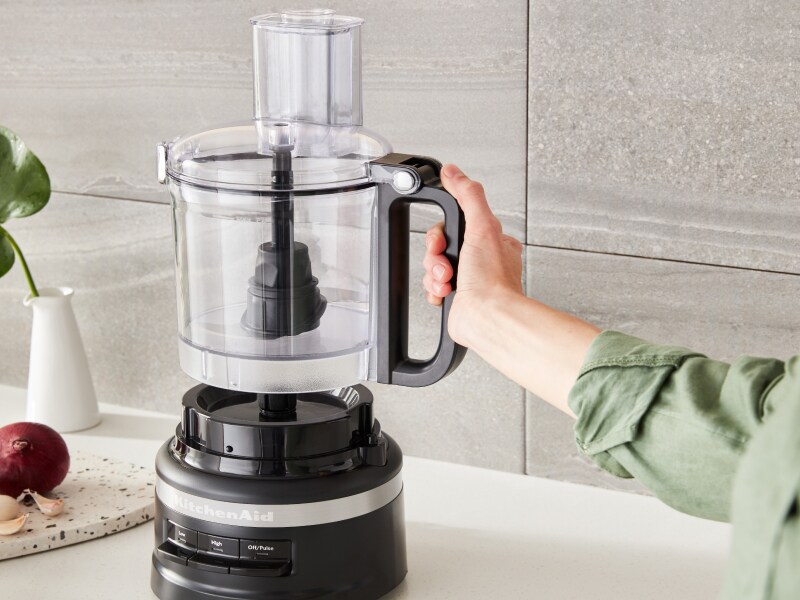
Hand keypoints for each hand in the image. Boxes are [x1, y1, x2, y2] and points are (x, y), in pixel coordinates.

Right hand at [423, 164, 523, 347]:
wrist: (487, 318)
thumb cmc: (492, 281)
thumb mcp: (483, 225)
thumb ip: (468, 195)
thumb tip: (454, 172)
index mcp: (491, 241)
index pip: (456, 224)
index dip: (443, 232)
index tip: (443, 239)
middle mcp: (481, 260)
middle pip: (440, 246)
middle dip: (436, 256)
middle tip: (446, 264)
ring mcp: (468, 280)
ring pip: (434, 267)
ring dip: (435, 274)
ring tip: (448, 282)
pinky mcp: (457, 298)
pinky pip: (433, 287)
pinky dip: (435, 291)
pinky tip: (446, 293)